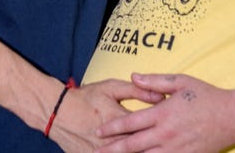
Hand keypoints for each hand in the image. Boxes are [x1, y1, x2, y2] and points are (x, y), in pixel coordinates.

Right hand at [49, 79, 163, 152]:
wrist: (57, 111)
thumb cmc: (86, 97)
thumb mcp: (111, 87)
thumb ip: (137, 91)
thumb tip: (162, 97)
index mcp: (119, 119)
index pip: (145, 129)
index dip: (162, 132)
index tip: (177, 133)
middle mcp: (111, 138)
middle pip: (138, 148)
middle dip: (155, 147)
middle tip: (174, 148)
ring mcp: (99, 151)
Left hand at [93, 74, 234, 152]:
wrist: (233, 117)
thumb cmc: (206, 96)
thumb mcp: (181, 81)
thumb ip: (155, 81)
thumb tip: (133, 76)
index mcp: (163, 113)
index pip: (130, 123)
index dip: (112, 128)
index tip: (99, 131)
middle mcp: (166, 134)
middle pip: (132, 145)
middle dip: (112, 149)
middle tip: (96, 151)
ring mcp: (176, 149)